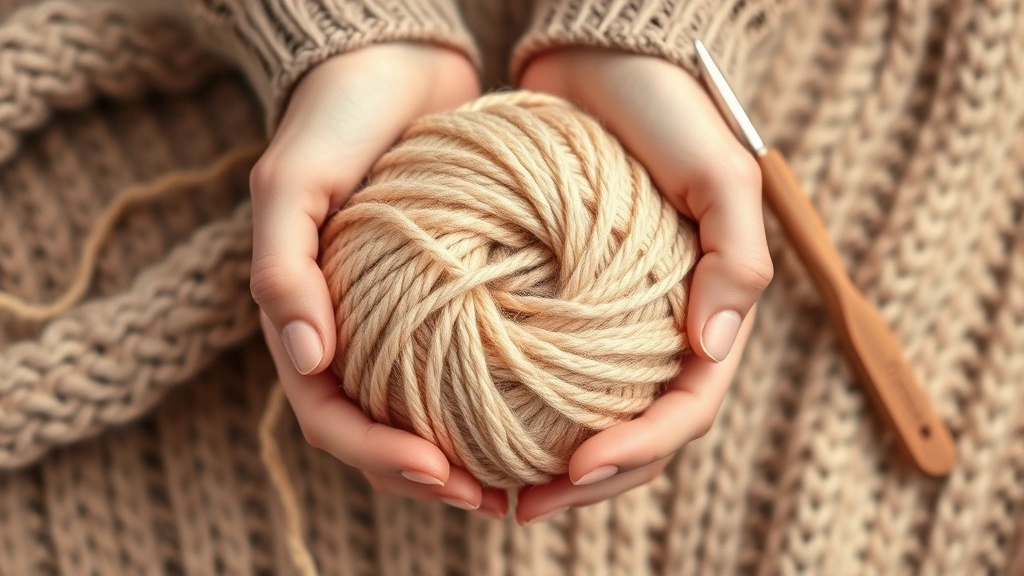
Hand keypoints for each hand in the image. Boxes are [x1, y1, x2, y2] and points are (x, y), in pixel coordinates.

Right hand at [252, 44, 505, 517]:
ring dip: (460, 455)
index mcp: (302, 320)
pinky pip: (457, 366)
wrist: (388, 66)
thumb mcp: (294, 179)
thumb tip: (308, 358)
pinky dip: (484, 400)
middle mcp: (346, 332)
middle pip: (376, 433)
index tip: (442, 472)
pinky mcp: (436, 296)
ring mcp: (392, 319)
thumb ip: (283, 265)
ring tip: (516, 480)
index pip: (329, 416)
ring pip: (419, 413)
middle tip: (491, 497)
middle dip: (427, 476)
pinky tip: (531, 413)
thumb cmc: (336, 118)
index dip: (379, 457)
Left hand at [515, 48, 771, 522]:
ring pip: (593, 418)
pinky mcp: (569, 305)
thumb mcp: (719, 171)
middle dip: (587, 483)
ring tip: (497, 493)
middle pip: (638, 436)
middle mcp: (663, 332)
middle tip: (521, 508)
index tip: (577, 469)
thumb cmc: (668, 112)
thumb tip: (712, 346)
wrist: (608, 65)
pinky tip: (478, 427)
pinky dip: (523, 411)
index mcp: (708, 315)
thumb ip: (733, 255)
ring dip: (553, 468)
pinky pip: (551, 375)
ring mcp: (615, 324)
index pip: (684, 410)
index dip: (638, 452)